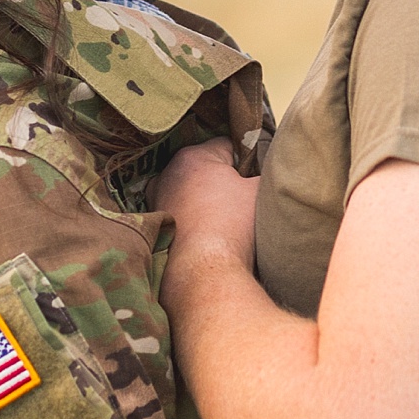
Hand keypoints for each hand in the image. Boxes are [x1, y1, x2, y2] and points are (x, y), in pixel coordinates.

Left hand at [152, 137, 257, 285]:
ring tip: (227, 223)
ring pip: (192, 194)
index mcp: (192, 157)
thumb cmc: (232, 226)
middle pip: (206, 170)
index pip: (228, 146)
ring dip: (206, 203)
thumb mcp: (260, 191)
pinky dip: (194, 223)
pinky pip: (182, 217)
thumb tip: (263, 171)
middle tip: (243, 201)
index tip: (257, 179)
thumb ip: (264, 172)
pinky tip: (210, 237)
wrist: (204, 273)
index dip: (247, 160)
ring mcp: (157, 202)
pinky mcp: (155, 229)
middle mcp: (167, 174)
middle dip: (224, 182)